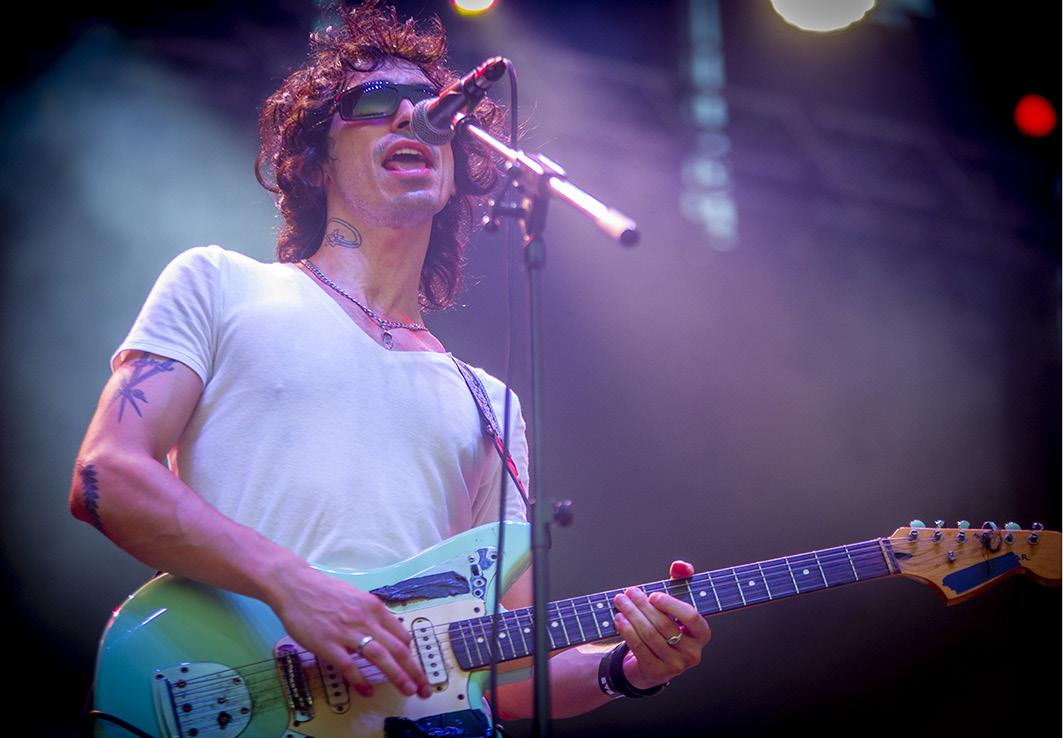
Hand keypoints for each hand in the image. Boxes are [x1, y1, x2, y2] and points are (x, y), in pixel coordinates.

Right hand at [270, 564, 429, 698]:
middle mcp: (365, 619)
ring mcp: (346, 632)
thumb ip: (371, 616)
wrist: (295, 585)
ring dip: (397, 676)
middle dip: (414, 671)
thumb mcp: (356, 597)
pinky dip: (360, 680)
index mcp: (374, 607)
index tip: (414, 668)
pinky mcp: (327, 644)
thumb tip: (385, 634)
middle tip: (424, 688)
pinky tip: (367, 691)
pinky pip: (348, 666)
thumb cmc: (324, 591)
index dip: (412, 655)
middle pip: (397, 648)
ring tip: (407, 690)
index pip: (402, 634)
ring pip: (380, 657)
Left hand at [612, 560, 711, 689]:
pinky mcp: (657, 672)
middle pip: (665, 625)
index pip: (692, 617)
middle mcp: (693, 653)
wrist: (652, 661)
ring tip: (620, 602)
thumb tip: (680, 566)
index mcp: (702, 634)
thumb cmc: (666, 627)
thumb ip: (680, 581)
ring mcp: (676, 666)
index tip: (654, 595)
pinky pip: (640, 648)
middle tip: (628, 592)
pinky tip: (619, 619)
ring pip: (650, 635)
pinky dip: (627, 631)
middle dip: (643, 606)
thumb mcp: (675, 604)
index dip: (672, 605)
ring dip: (632, 616)